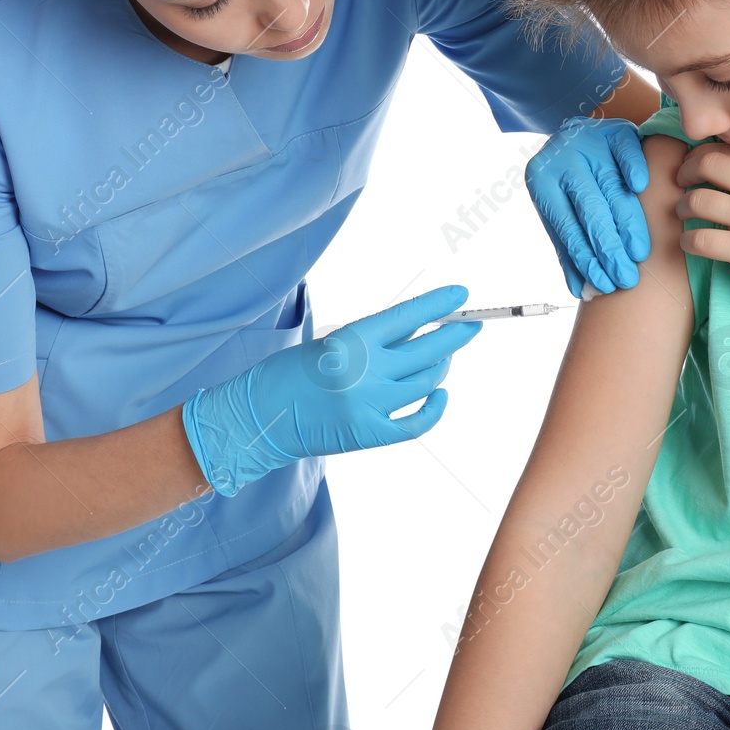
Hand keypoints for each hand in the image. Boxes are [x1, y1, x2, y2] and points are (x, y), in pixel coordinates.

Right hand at [182, 284, 482, 495]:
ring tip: (443, 357)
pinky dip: (435, 407)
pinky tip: (440, 394)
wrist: (259, 416)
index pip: (409, 317)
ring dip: (442, 367)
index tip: (461, 295)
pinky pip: (418, 423)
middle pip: (428, 350)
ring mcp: (371, 406)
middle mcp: (366, 373)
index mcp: (352, 342)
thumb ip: (375, 340)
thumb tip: (422, 330)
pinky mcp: (370, 434)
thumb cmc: (292, 372)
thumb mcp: (333, 341)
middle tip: (470, 325)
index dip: (439, 304)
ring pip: (427, 382)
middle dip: (455, 335)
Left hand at [526, 116, 650, 297]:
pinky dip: (633, 168)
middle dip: (609, 248)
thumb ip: (569, 247)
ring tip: (639, 254)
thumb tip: (580, 290)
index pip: (566, 225)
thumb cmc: (568, 185)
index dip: (586, 257)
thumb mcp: (560, 212)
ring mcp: (589, 141)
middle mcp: (562, 158)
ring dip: (627, 223)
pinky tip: (641, 187)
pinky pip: (626, 151)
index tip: (604, 284)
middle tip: (626, 278)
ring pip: (612, 186)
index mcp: (541, 180)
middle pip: (590, 208)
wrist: (577, 138)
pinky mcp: (616, 130)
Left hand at [673, 143, 729, 315]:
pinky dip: (687, 241)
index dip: (703, 157)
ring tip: (683, 216)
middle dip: (685, 173)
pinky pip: (699, 239)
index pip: (725, 149)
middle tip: (681, 186)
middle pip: (704, 164)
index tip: (696, 168)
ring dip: (682, 208)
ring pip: (695, 201)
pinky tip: (691, 244)